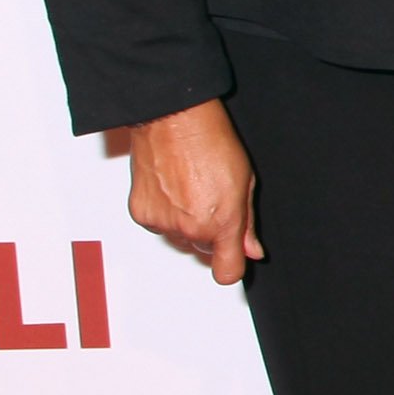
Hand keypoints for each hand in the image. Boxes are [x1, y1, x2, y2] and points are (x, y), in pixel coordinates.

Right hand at [126, 98, 263, 283]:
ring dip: (187, 224)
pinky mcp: (141, 214)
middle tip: (212, 202)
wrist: (174, 122)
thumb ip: (248, 223)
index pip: (227, 272)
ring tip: (191, 191)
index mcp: (222, 223)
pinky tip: (173, 189)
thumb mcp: (245, 183)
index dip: (232, 265)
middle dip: (211, 234)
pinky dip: (165, 214)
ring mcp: (163, 223)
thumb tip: (252, 250)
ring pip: (180, 239)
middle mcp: (190, 229)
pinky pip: (158, 226)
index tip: (234, 257)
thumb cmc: (212, 144)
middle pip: (204, 251)